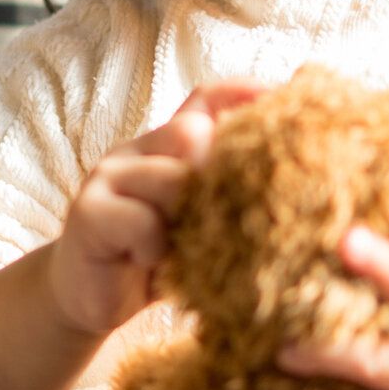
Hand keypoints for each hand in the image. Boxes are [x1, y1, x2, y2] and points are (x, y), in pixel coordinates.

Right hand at [43, 80, 267, 338]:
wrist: (88, 296)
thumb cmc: (155, 257)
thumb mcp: (200, 222)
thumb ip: (230, 192)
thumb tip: (300, 174)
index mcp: (167, 144)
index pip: (207, 98)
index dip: (246, 93)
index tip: (290, 98)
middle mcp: (139, 150)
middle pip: (192, 131)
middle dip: (219, 172)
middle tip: (228, 219)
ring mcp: (109, 176)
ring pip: (170, 177)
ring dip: (187, 218)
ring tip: (184, 249)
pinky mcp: (89, 211)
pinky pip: (142, 221)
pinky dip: (155, 246)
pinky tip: (151, 262)